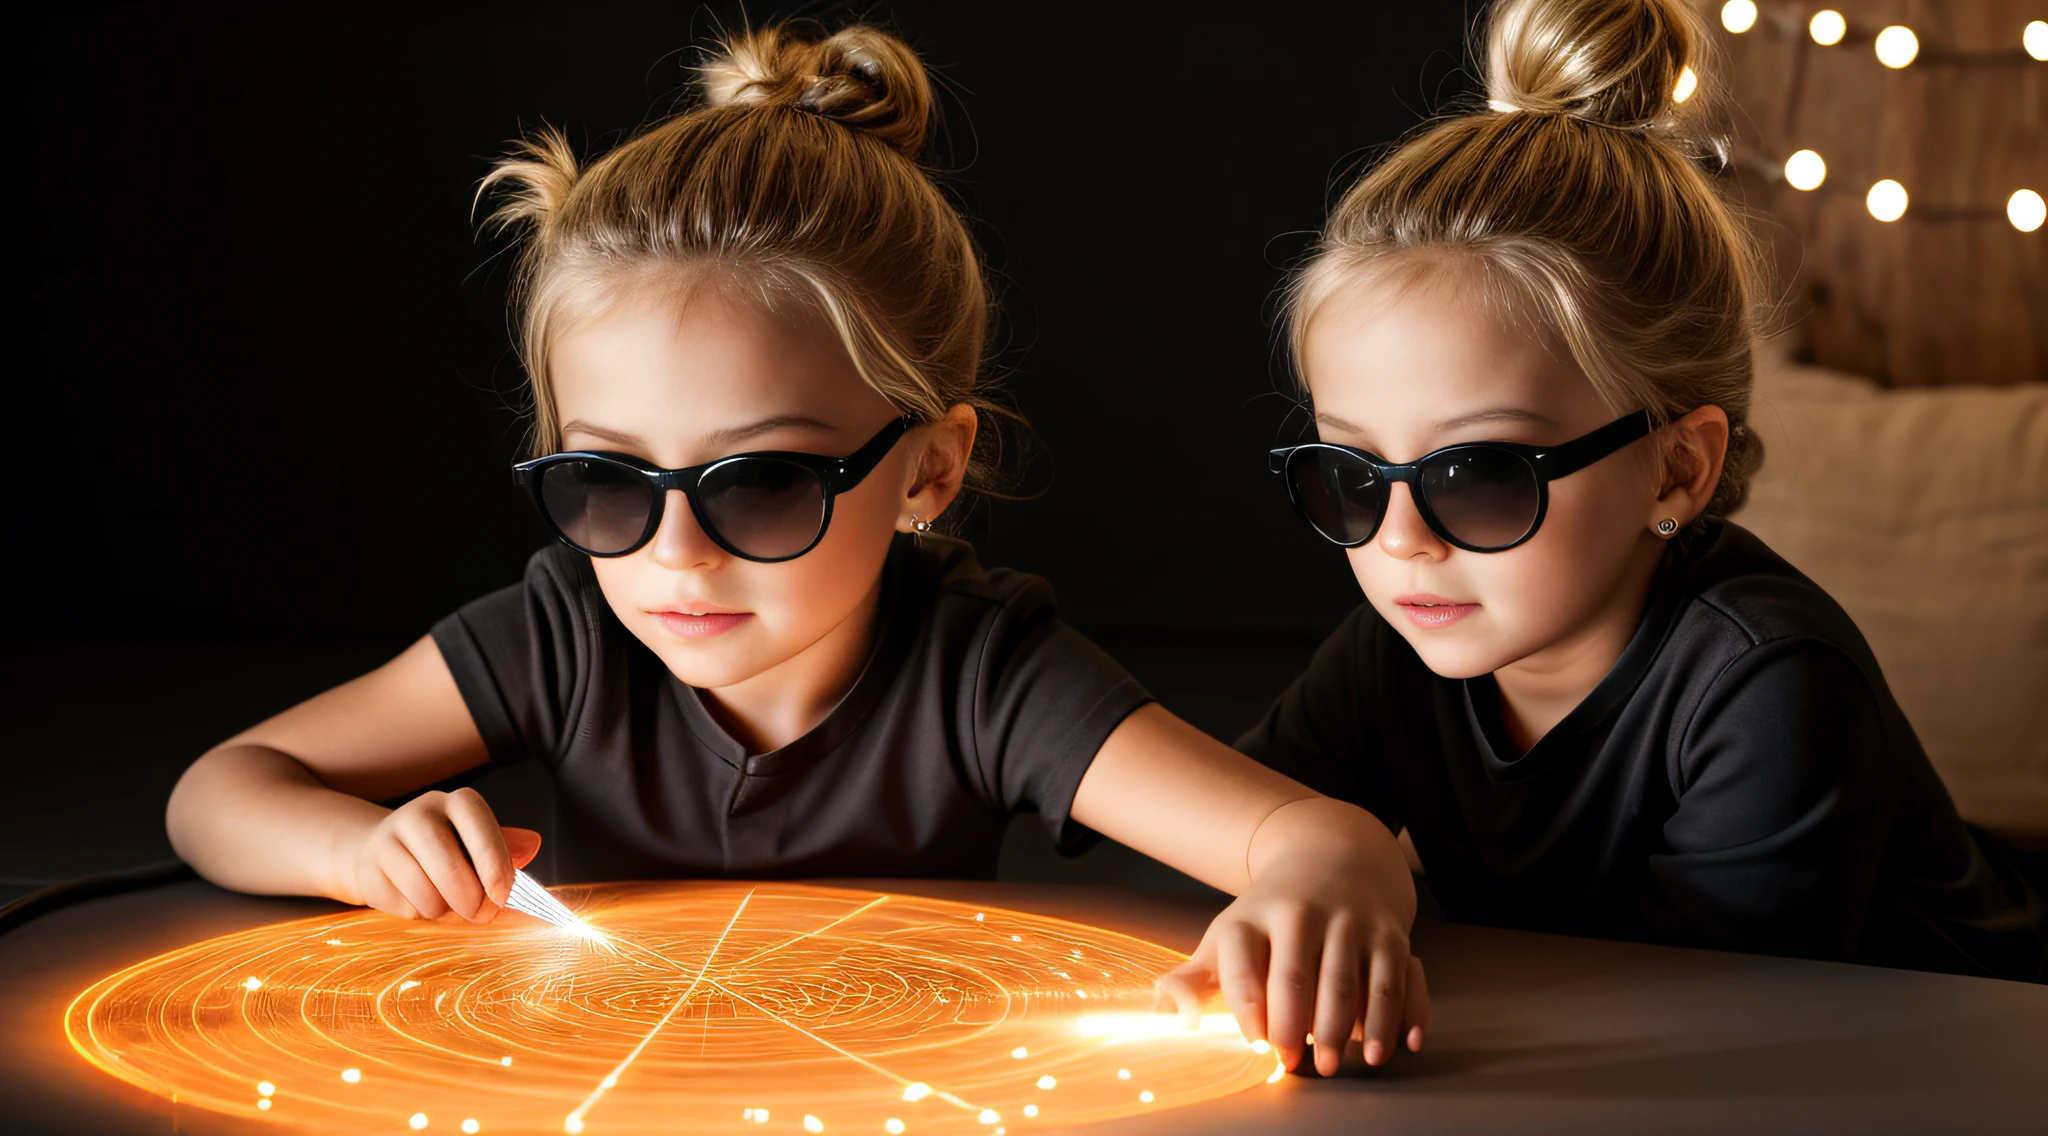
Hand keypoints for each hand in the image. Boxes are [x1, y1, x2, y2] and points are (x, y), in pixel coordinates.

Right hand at [344, 786, 539, 921]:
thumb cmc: (447, 850)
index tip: (502, 895)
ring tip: (446, 902)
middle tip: (479, 914)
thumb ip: (506, 848)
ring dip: (444, 912)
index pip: (478, 824)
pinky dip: (419, 914)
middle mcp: (419, 813)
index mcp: (457, 803)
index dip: (493, 862)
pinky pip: (405, 908)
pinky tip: (417, 899)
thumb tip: (532, 845)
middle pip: (449, 867)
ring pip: (427, 895)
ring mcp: (388, 840)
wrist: (382, 851)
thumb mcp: (479, 843)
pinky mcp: (368, 869)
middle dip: (471, 902)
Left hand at [1158, 808, 1429, 1075]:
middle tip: (1294, 1064)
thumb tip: (1171, 1019)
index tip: (1256, 1042)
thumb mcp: (1228, 936)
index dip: (1248, 1009)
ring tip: (1335, 1064)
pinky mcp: (1390, 934)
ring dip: (1345, 1030)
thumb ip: (1192, 980)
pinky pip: (1396, 980)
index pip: (1244, 965)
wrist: (1332, 857)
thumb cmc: (1271, 916)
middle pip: (1297, 977)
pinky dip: (1400, 1016)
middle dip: (1295, 1027)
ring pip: (1349, 982)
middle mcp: (1302, 913)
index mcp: (1253, 916)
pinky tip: (1397, 1046)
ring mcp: (1350, 922)